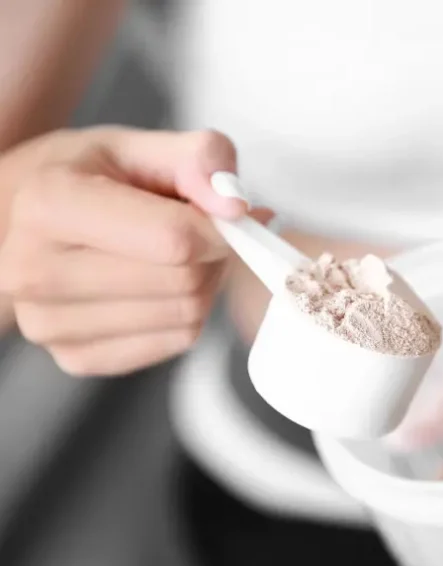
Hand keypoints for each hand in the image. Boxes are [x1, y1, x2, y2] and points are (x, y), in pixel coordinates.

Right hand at [0, 127, 251, 375]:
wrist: (22, 218)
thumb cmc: (84, 178)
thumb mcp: (139, 144)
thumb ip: (199, 158)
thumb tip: (234, 205)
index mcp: (49, 205)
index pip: (174, 239)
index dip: (222, 229)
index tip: (230, 216)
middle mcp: (35, 271)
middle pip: (184, 282)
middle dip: (211, 255)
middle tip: (200, 232)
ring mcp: (49, 323)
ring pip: (185, 317)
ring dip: (203, 285)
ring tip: (177, 255)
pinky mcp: (74, 358)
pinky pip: (175, 343)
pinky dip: (186, 316)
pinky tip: (160, 286)